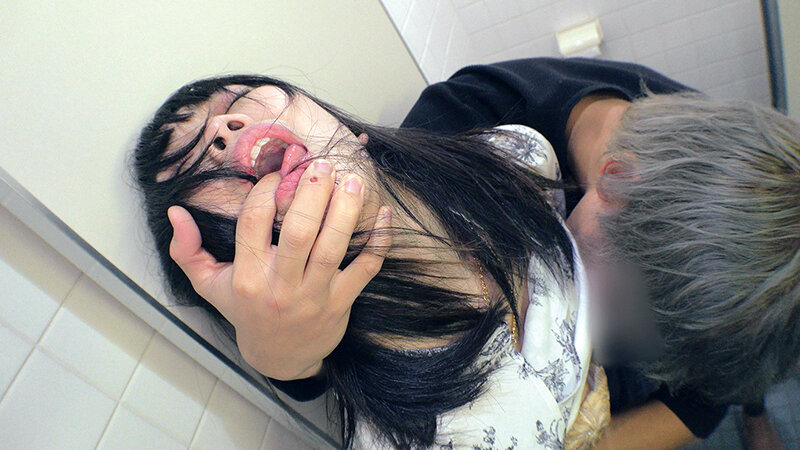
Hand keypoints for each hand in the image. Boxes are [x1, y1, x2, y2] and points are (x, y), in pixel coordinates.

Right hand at [167, 159, 390, 379]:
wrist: (280, 357)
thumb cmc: (245, 310)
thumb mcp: (209, 285)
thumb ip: (187, 250)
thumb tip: (175, 212)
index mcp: (248, 276)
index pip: (253, 223)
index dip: (266, 190)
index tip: (278, 171)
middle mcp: (281, 285)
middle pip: (298, 232)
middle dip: (312, 193)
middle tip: (322, 164)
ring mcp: (314, 295)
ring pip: (332, 247)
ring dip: (345, 210)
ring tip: (352, 180)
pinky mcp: (342, 302)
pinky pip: (366, 268)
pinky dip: (377, 241)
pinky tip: (382, 214)